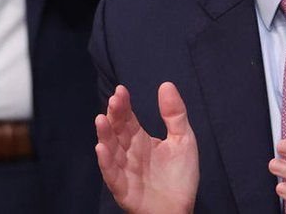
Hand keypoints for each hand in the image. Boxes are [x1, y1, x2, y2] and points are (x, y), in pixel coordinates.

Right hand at [95, 83, 198, 213]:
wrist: (181, 210)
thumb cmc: (180, 177)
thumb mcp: (183, 140)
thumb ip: (175, 114)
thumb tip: (166, 84)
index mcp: (140, 140)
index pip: (128, 119)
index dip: (124, 105)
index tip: (121, 90)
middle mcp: (128, 153)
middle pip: (117, 131)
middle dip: (114, 116)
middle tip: (114, 100)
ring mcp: (124, 171)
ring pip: (110, 150)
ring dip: (104, 135)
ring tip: (101, 119)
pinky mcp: (123, 190)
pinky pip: (112, 175)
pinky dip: (106, 162)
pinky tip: (101, 148)